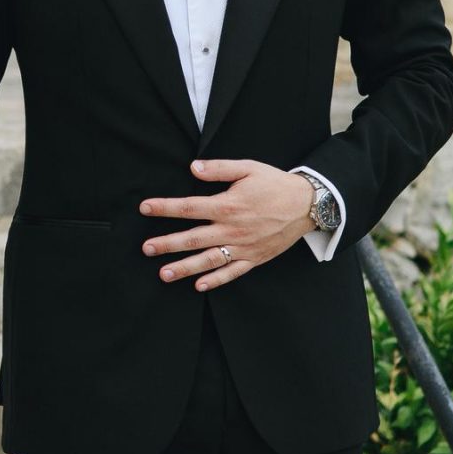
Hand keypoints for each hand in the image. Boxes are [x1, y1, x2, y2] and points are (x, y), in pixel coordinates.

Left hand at [140, 159, 316, 291]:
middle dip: (167, 244)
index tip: (145, 208)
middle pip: (193, 238)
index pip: (189, 207)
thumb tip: (193, 168)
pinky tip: (198, 286)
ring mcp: (243, 247)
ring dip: (184, 268)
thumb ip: (219, 169)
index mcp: (228, 205)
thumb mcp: (248, 169)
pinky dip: (215, 280)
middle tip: (146, 248)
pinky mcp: (254, 258)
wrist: (307, 205)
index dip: (165, 207)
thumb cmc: (275, 184)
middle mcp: (232, 229)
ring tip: (163, 274)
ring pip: (208, 260)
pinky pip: (232, 272)